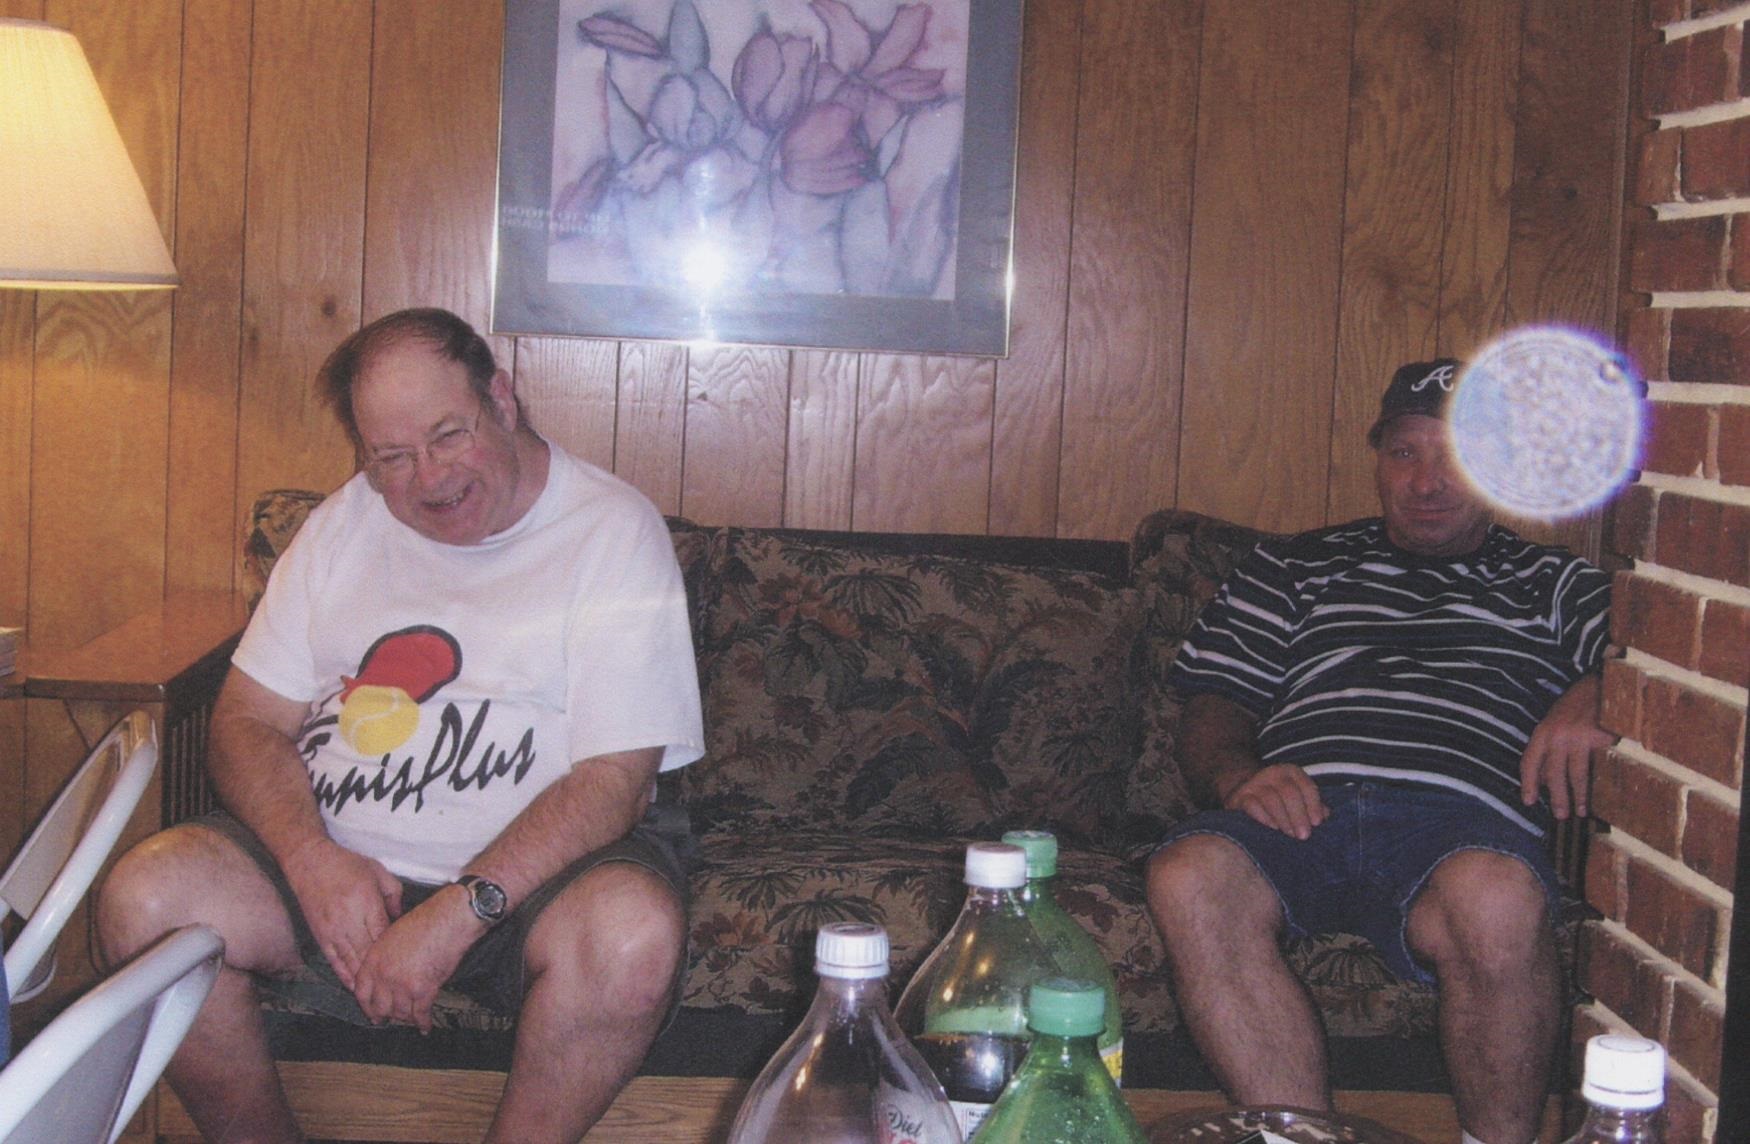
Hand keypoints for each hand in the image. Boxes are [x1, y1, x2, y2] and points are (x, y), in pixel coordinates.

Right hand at [279, 837, 402, 989]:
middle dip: (383, 972)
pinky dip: (345, 976)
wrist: (309, 862)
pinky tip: (355, 988)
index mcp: (366, 903)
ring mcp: (333, 931)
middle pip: (369, 954)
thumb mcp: (378, 872)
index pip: (383, 935)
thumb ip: (394, 895)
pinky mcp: (320, 936)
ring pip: (352, 962)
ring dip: (365, 980)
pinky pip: (334, 961)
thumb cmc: (346, 864)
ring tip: (380, 995)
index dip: (395, 951)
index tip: (408, 962)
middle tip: (399, 987)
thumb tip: (399, 917)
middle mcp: (348, 921)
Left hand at [352, 888, 481, 1031]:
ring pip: (400, 1013)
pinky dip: (423, 1022)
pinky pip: (420, 1014)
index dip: (366, 1004)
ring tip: (410, 1021)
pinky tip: (424, 1026)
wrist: (449, 919)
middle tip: (385, 1020)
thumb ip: (386, 955)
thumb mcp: (395, 933)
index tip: (370, 1010)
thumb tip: (387, 970)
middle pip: (379, 1006)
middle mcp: (385, 974)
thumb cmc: (428, 920)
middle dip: (383, 1016)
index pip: (362, 990)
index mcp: (376, 958)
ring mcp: (403, 984)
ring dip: (406, 1019)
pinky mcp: (423, 990)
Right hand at [1220, 763, 1326, 839]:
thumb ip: (1312, 805)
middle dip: (1298, 815)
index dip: (1314, 805)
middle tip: (1304, 836)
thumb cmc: (1280, 797)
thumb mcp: (1298, 796)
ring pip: (1271, 798)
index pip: (1306, 786)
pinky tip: (1272, 828)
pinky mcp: (1240, 796)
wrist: (1244, 789)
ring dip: (1283, 819)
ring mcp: (1255, 783)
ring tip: (1290, 834)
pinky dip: (1264, 817)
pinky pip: (1252, 805)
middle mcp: (1273, 774)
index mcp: (1291, 773)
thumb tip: (1326, 815)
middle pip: (1289, 792)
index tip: (1317, 823)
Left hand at [1521, 675, 1613, 819]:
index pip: (1529, 762)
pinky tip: (1601, 796)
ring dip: (1578, 796)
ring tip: (1581, 811)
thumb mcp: (1556, 724)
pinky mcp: (1599, 740)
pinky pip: (1597, 768)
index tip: (1528, 801)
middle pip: (1553, 774)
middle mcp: (1557, 735)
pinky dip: (1598, 785)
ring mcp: (1578, 737)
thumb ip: (1549, 749)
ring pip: (1575, 775)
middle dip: (1556, 797)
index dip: (1528, 784)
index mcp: (1543, 731)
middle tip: (1560, 815)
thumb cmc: (1578, 706)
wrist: (1604, 685)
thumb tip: (1544, 781)